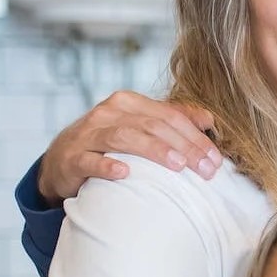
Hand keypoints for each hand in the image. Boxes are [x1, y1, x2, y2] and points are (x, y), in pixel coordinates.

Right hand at [35, 90, 219, 204]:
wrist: (60, 161)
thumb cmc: (107, 144)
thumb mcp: (138, 127)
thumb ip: (170, 120)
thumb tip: (209, 119)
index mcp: (128, 103)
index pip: (169, 116)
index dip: (195, 136)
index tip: (215, 160)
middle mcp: (108, 113)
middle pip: (153, 126)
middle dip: (184, 147)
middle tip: (206, 169)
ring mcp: (88, 134)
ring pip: (125, 137)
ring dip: (154, 150)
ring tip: (178, 166)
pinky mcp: (72, 158)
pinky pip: (90, 159)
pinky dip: (107, 165)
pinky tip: (125, 173)